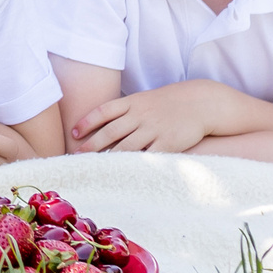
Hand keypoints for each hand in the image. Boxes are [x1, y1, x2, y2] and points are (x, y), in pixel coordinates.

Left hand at [73, 86, 215, 154]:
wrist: (200, 103)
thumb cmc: (167, 103)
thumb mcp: (144, 100)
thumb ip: (124, 111)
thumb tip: (101, 125)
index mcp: (133, 102)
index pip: (103, 111)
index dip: (86, 122)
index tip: (73, 133)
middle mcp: (140, 115)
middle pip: (110, 131)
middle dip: (91, 144)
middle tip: (76, 155)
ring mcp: (154, 129)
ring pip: (126, 146)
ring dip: (109, 158)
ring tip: (94, 167)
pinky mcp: (168, 143)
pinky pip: (148, 156)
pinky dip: (134, 164)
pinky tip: (123, 172)